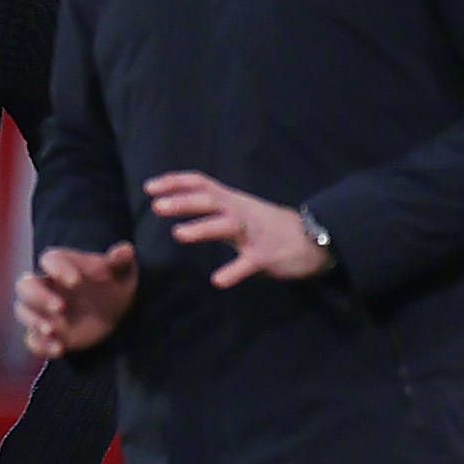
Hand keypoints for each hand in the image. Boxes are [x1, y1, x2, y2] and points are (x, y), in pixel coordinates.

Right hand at [15, 243, 137, 358]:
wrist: (114, 315)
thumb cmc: (113, 286)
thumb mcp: (122, 272)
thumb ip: (122, 260)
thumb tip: (125, 250)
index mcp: (62, 265)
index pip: (50, 259)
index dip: (58, 268)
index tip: (76, 281)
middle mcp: (46, 286)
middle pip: (25, 286)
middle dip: (38, 297)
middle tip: (60, 307)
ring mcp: (42, 311)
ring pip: (23, 312)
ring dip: (34, 321)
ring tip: (52, 330)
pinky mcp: (44, 333)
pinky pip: (32, 339)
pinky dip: (41, 345)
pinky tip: (59, 349)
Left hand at [146, 171, 331, 288]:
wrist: (314, 238)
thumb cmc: (270, 226)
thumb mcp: (241, 210)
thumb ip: (215, 208)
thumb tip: (181, 205)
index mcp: (232, 200)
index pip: (201, 183)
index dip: (175, 183)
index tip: (150, 187)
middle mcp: (240, 211)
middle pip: (210, 200)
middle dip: (183, 202)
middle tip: (156, 207)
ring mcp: (254, 233)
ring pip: (226, 226)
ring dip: (202, 229)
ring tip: (178, 234)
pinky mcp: (266, 255)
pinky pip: (248, 263)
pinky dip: (233, 271)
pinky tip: (218, 280)